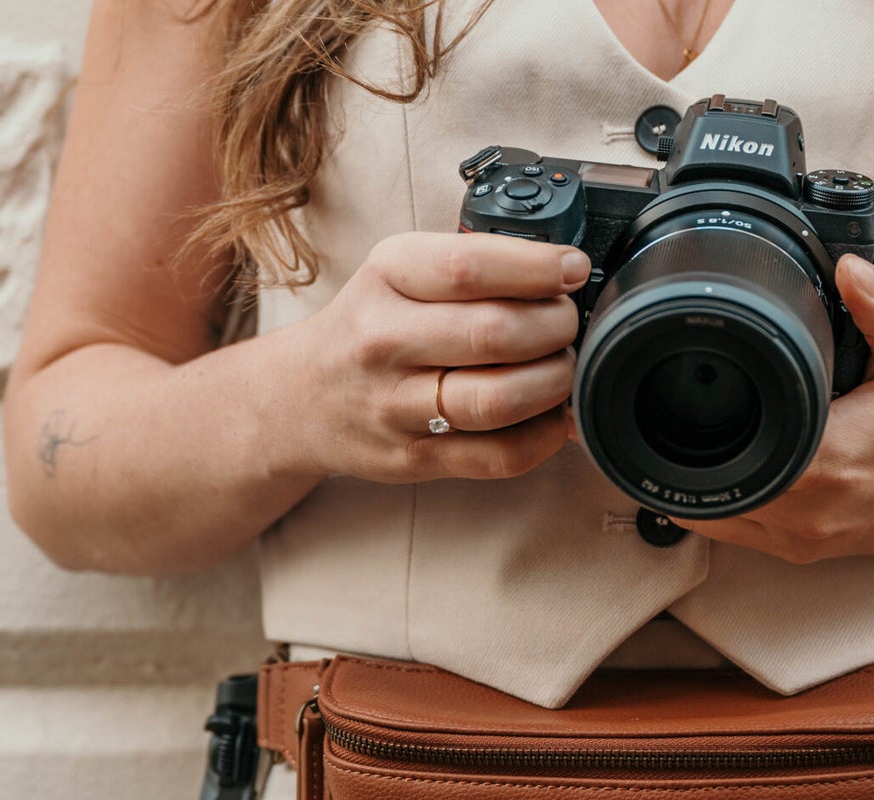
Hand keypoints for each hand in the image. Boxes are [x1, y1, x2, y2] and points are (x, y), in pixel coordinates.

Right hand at [270, 231, 588, 485]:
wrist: (300, 398)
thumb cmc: (370, 327)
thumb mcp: (399, 273)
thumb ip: (468, 269)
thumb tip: (563, 278)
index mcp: (386, 277)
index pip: (469, 267)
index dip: (537, 269)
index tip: (572, 270)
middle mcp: (384, 339)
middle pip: (495, 334)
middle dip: (556, 328)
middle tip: (568, 325)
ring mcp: (395, 405)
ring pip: (499, 400)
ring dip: (554, 384)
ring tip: (563, 369)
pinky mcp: (412, 458)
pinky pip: (498, 456)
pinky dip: (544, 437)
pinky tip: (554, 418)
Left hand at [667, 252, 873, 562]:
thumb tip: (847, 267)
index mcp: (831, 460)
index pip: (733, 446)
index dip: (693, 422)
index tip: (680, 389)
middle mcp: (811, 509)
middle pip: (712, 481)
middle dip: (687, 445)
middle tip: (671, 404)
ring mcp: (805, 538)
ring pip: (716, 517)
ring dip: (697, 478)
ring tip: (684, 435)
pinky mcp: (806, 551)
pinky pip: (738, 534)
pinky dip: (721, 500)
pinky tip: (718, 467)